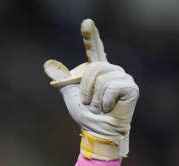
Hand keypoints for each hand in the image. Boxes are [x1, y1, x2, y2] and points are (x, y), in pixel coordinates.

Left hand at [44, 19, 138, 159]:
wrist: (97, 131)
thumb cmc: (86, 115)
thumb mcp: (71, 95)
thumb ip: (63, 80)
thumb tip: (48, 66)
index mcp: (99, 70)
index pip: (94, 48)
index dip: (90, 35)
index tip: (86, 21)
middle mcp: (112, 70)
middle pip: (93, 67)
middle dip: (85, 88)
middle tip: (89, 103)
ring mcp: (123, 77)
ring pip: (101, 78)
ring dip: (94, 98)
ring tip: (99, 107)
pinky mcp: (131, 87)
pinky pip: (111, 87)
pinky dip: (104, 101)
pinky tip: (108, 108)